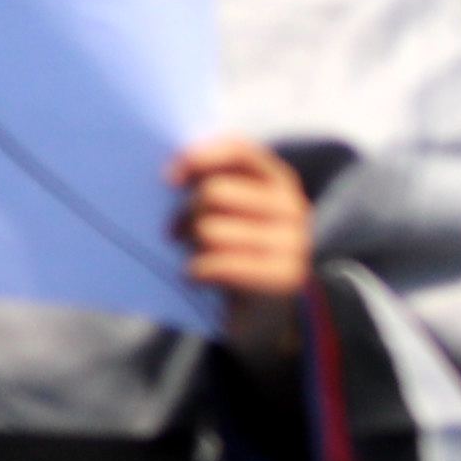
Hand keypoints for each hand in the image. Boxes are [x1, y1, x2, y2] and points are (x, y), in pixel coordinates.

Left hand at [175, 132, 316, 368]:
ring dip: (191, 247)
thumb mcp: (224, 211)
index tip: (169, 179)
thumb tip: (166, 172)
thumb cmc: (231, 249)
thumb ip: (206, 183)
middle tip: (176, 233)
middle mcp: (292, 205)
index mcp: (276, 180)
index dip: (198, 158)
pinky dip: (197, 271)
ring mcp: (294, 241)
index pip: (239, 150)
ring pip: (211, 230)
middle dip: (184, 214)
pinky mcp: (285, 276)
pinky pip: (219, 264)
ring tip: (195, 256)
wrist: (262, 311)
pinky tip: (197, 277)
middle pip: (213, 193)